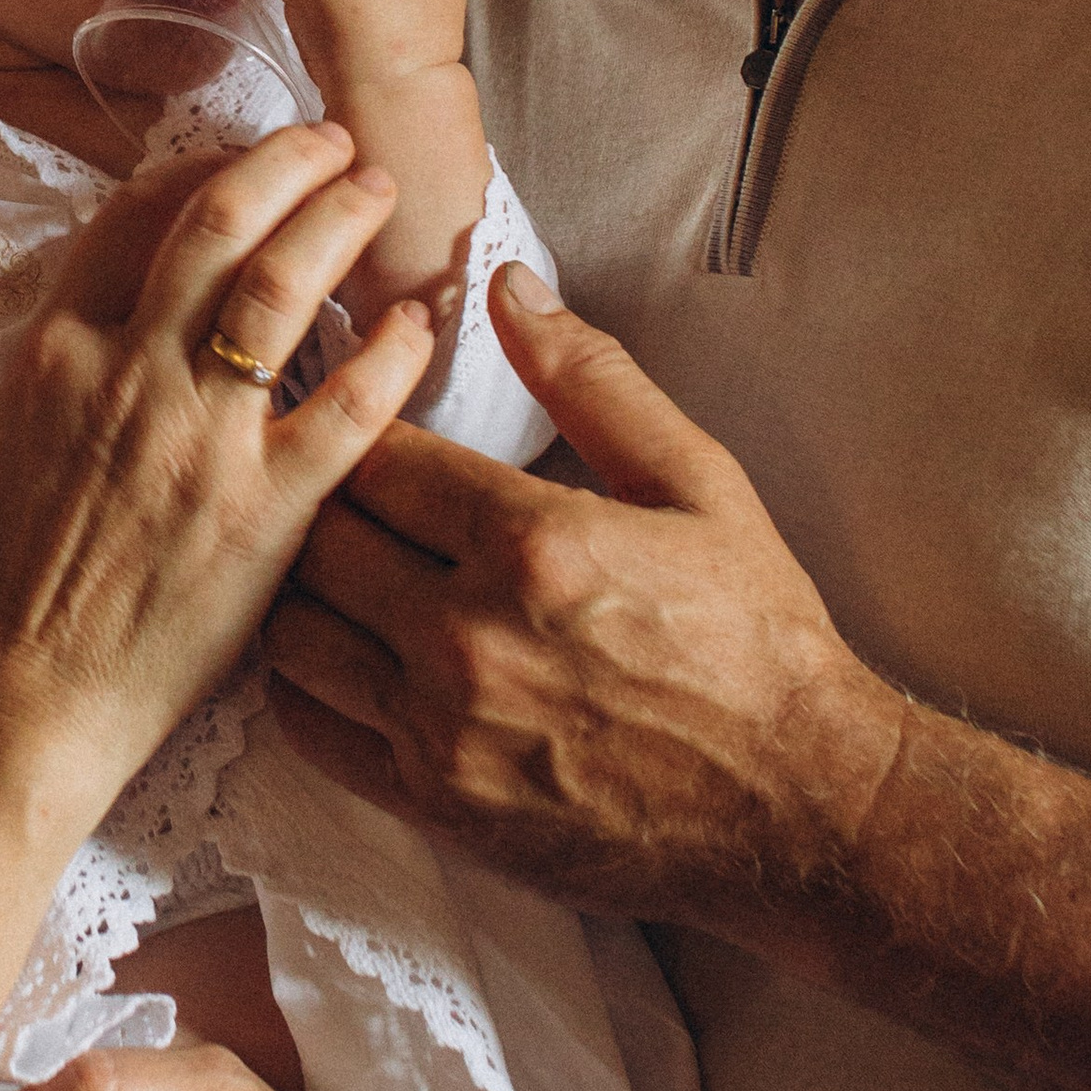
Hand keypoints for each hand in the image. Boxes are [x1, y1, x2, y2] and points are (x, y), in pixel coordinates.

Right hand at [0, 122, 435, 841]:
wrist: (19, 698)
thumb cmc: (3, 586)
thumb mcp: (1, 441)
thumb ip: (63, 364)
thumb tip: (117, 310)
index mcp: (57, 352)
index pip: (135, 218)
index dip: (199, 168)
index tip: (242, 157)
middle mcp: (127, 372)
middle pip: (219, 221)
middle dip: (288, 162)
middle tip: (336, 145)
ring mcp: (200, 438)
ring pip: (283, 284)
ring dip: (340, 219)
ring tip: (380, 194)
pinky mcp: (264, 510)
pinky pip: (350, 404)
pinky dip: (393, 349)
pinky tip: (421, 323)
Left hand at [264, 261, 901, 932]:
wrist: (797, 805)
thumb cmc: (754, 636)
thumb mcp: (696, 482)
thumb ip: (590, 379)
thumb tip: (504, 285)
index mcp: (531, 541)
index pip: (376, 456)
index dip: (364, 430)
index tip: (370, 426)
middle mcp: (469, 637)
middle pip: (318, 538)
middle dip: (325, 503)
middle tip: (351, 496)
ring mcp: (443, 729)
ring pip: (293, 632)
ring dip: (306, 592)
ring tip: (345, 573)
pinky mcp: (433, 803)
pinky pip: (307, 727)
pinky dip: (306, 684)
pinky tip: (346, 655)